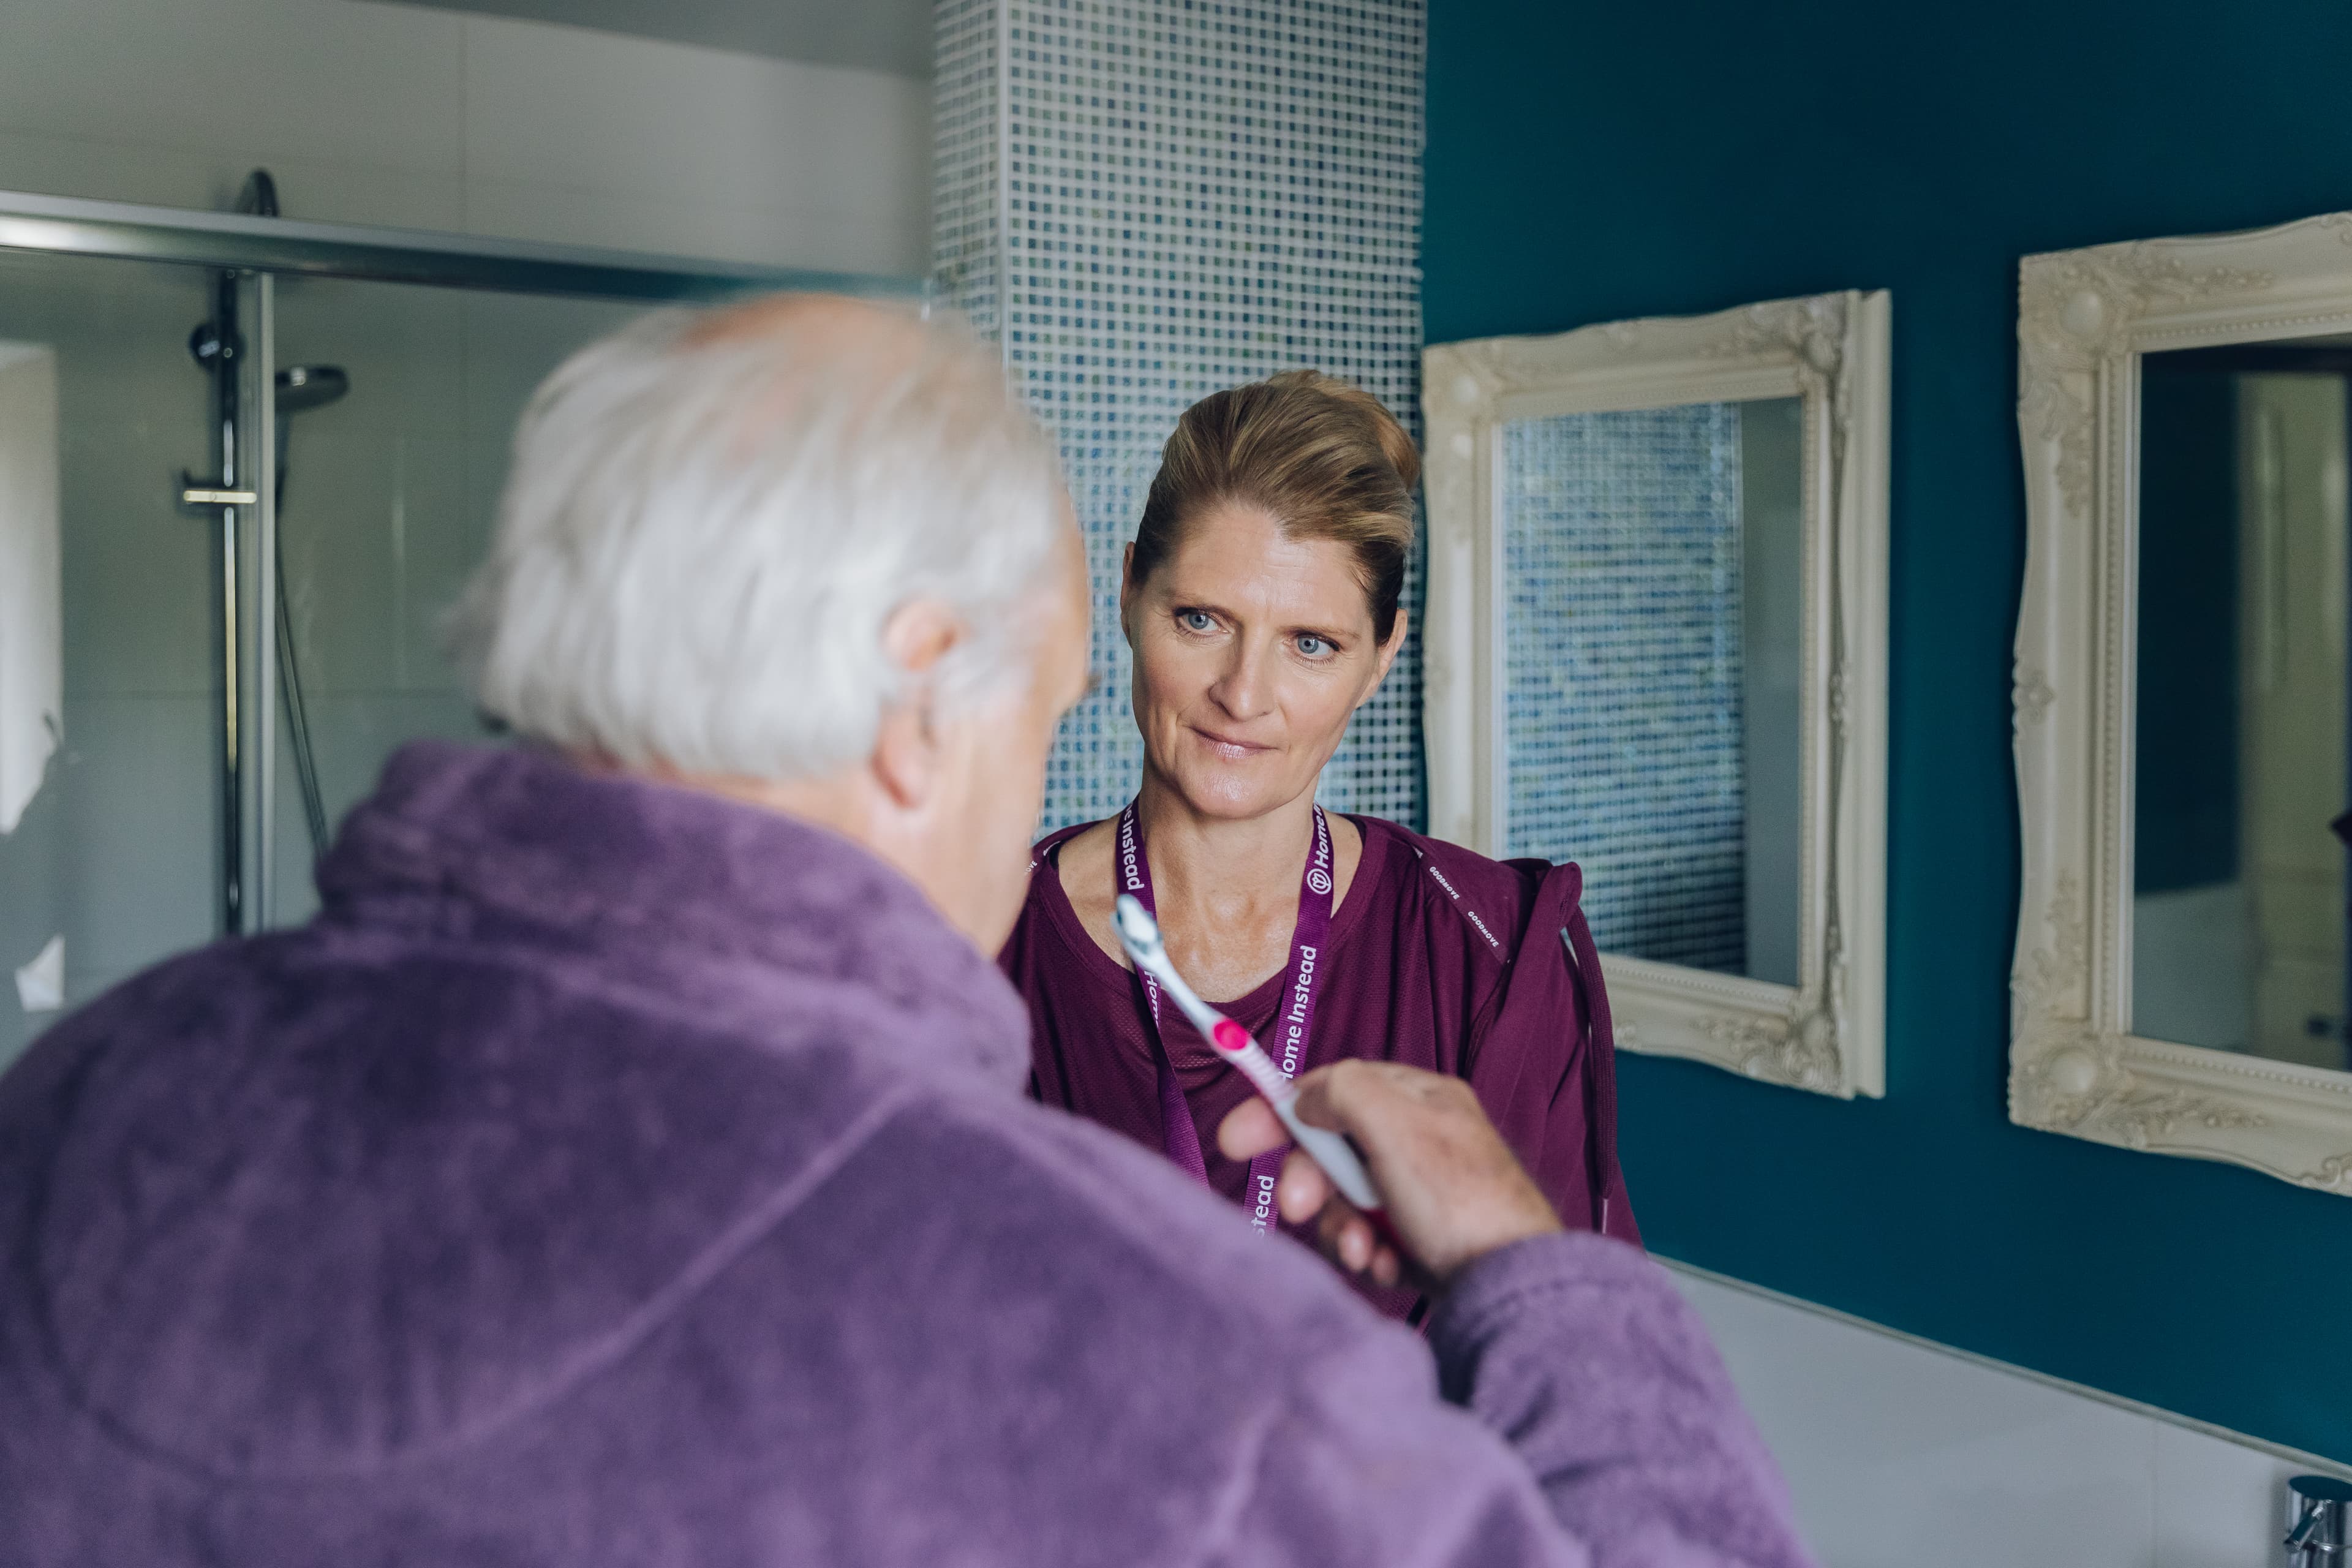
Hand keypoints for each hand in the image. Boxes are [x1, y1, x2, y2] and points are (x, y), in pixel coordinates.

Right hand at [1217, 1060, 1561, 1290]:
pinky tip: (1389, 1268)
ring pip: (1343, 1203)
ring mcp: (1418, 1196)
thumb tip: (1306, 1096)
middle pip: (1332, 1151)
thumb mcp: (1397, 1127)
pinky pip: (1366, 1241)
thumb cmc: (1464, 1203)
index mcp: (1420, 1100)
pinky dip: (1368, 1256)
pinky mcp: (1418, 1243)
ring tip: (1363, 1251)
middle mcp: (1419, 1143)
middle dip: (1311, 1183)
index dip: (1280, 1110)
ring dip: (1341, 1229)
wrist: (1513, 1290)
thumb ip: (1343, 1093)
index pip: (1333, 1089)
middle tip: (1298, 1208)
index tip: (1234, 1140)